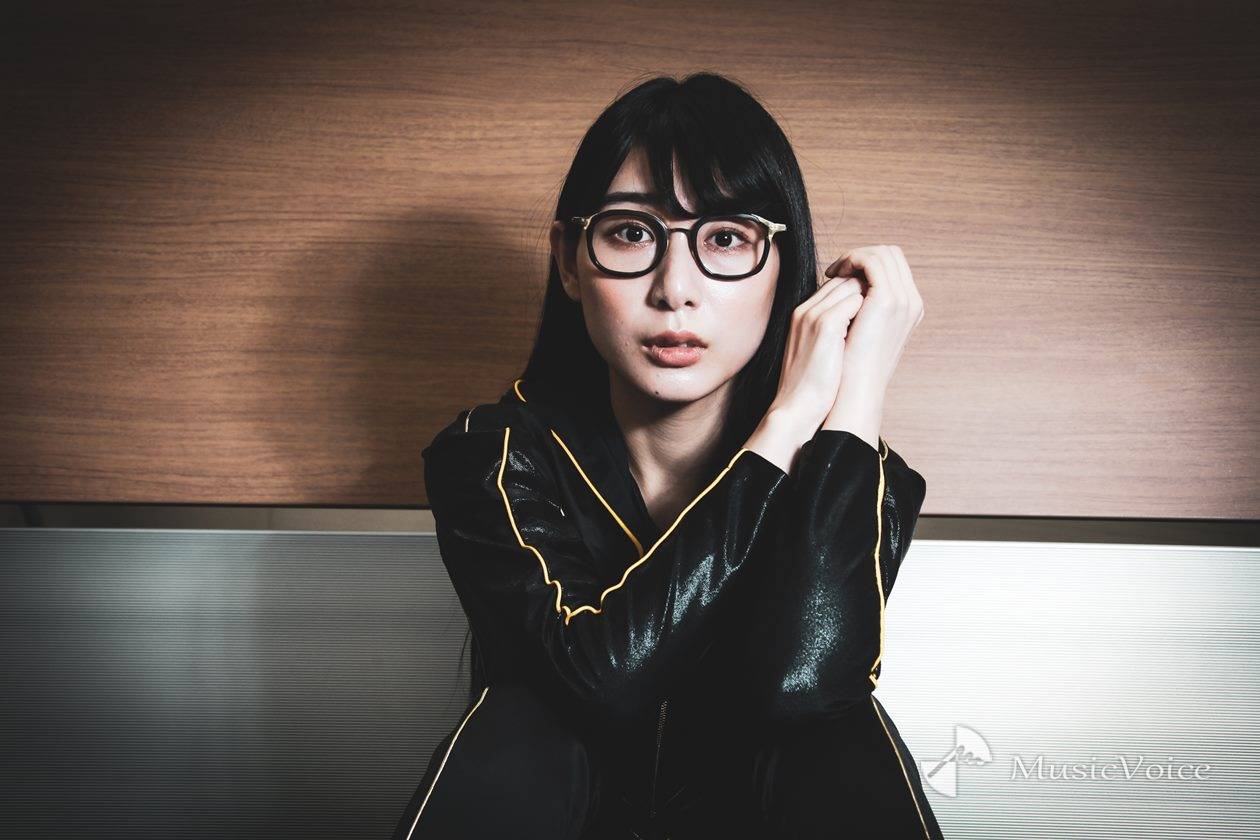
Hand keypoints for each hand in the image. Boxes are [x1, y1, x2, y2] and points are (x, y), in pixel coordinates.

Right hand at [765, 275, 866, 439]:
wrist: (797, 407)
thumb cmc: (812, 385)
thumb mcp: (820, 351)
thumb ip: (834, 332)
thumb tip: (858, 324)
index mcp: (803, 314)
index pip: (837, 284)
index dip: (860, 293)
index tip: (876, 310)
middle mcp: (806, 309)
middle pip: (845, 280)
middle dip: (869, 291)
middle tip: (884, 312)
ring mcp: (813, 315)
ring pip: (852, 285)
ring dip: (871, 300)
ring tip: (881, 321)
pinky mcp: (825, 324)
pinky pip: (854, 302)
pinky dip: (868, 311)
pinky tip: (875, 330)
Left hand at [820, 245, 923, 443]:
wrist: (854, 388)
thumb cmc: (853, 364)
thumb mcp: (863, 330)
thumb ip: (865, 307)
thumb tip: (850, 285)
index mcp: (909, 308)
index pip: (893, 267)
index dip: (868, 262)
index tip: (843, 274)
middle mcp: (911, 301)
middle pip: (892, 255)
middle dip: (863, 255)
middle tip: (837, 269)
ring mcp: (903, 299)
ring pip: (883, 253)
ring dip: (855, 255)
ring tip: (834, 271)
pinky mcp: (888, 299)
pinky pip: (872, 261)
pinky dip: (853, 259)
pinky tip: (835, 273)